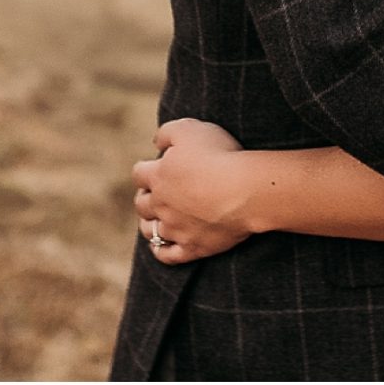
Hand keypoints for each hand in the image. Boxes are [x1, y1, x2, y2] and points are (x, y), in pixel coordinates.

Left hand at [132, 117, 251, 264]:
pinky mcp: (192, 247)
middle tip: (156, 193)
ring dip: (149, 224)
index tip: (156, 167)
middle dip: (145, 197)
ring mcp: (176, 229)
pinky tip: (161, 247)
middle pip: (141, 204)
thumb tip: (157, 142)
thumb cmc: (219, 155)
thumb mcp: (189, 129)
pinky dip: (161, 251)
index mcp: (158, 176)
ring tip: (156, 219)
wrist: (245, 190)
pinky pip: (168, 255)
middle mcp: (161, 204)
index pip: (139, 173)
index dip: (145, 169)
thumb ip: (167, 133)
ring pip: (150, 231)